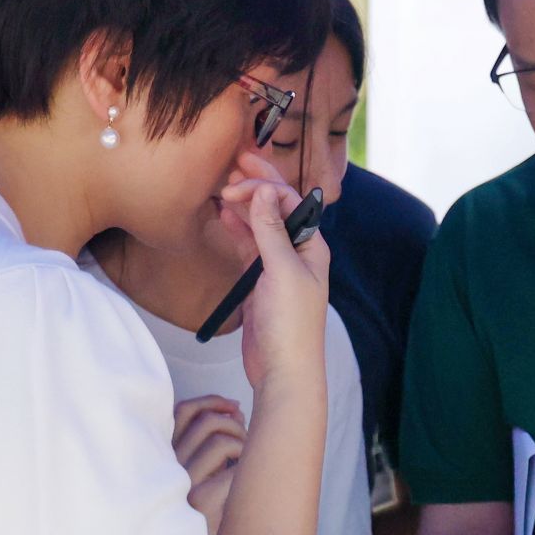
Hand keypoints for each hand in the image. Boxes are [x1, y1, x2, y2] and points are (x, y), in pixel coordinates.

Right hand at [172, 396, 243, 534]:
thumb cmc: (201, 512)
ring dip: (243, 444)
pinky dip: (248, 467)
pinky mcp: (201, 502)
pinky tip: (248, 482)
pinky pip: (234, 468)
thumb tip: (236, 410)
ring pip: (221, 440)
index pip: (183, 411)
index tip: (233, 406)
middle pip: (207, 421)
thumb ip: (211, 441)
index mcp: (163, 457)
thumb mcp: (200, 471)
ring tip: (247, 461)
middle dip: (233, 423)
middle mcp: (168, 468)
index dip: (212, 402)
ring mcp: (183, 484)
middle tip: (246, 438)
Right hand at [218, 152, 330, 389]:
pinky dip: (237, 231)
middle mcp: (298, 253)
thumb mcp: (281, 271)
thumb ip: (271, 231)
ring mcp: (279, 267)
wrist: (284, 370)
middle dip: (256, 186)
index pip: (290, 202)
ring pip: (260, 226)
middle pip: (276, 209)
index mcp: (312, 246)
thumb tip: (264, 191)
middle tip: (231, 165)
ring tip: (222, 187)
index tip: (238, 175)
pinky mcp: (261, 282)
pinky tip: (223, 216)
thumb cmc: (292, 324)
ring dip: (243, 206)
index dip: (265, 184)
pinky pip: (249, 247)